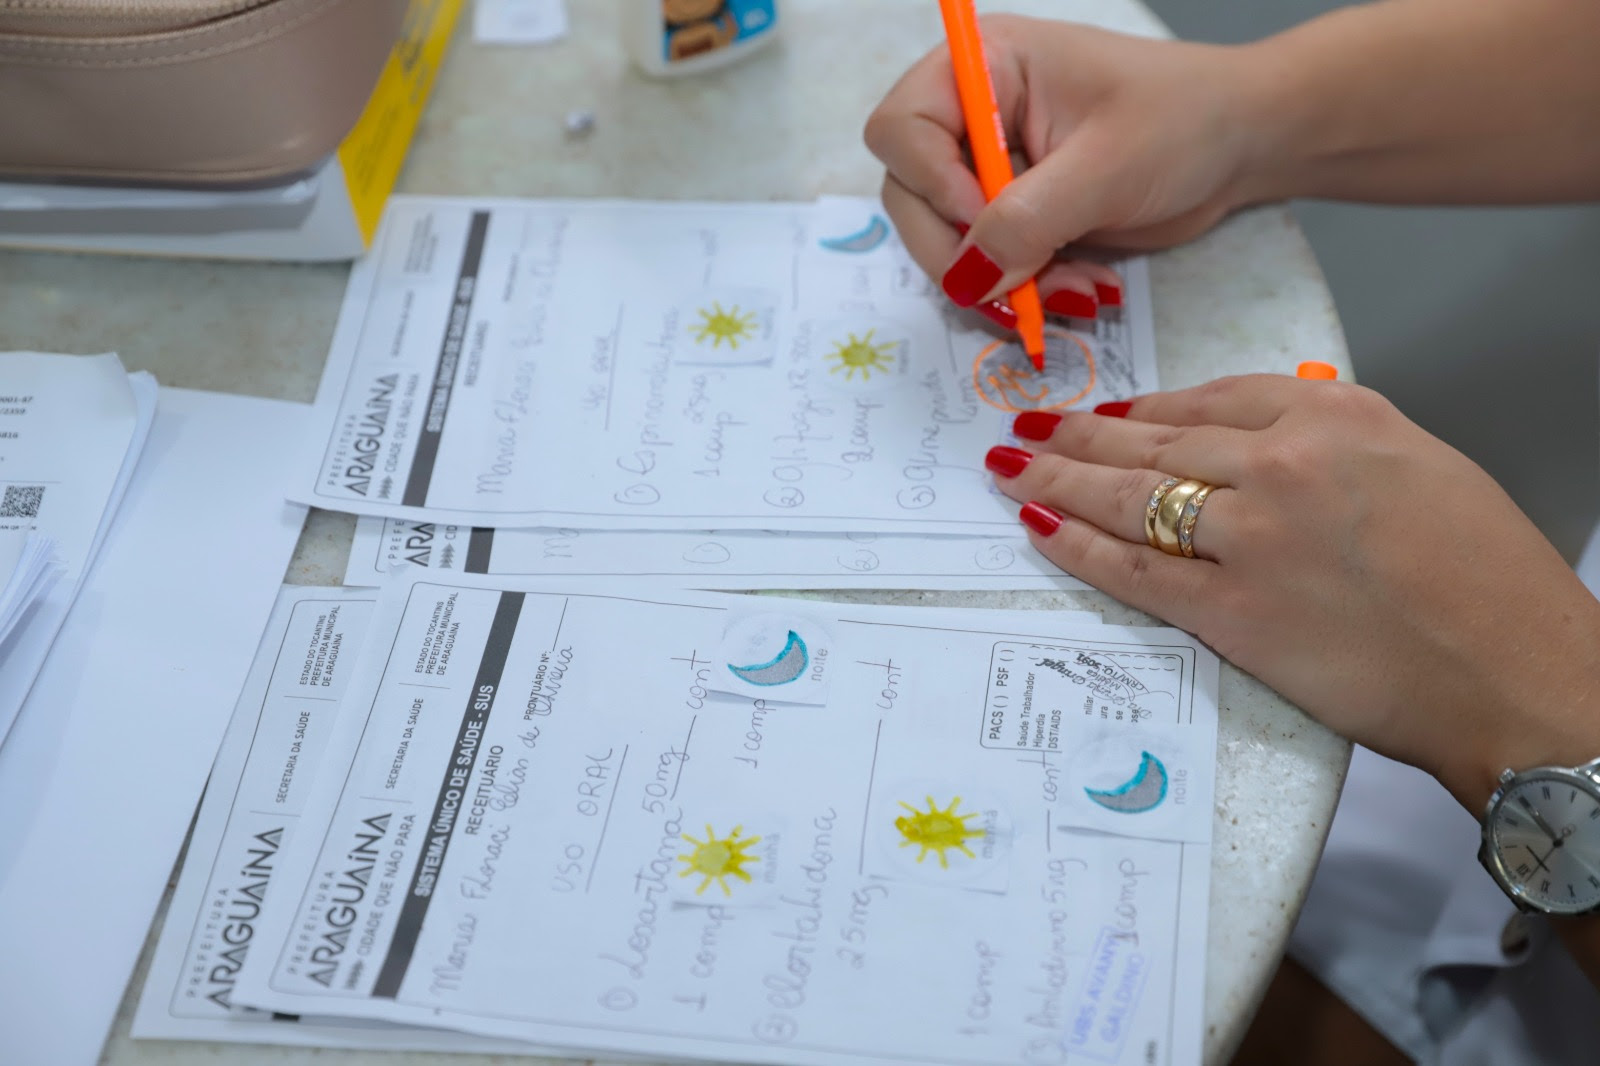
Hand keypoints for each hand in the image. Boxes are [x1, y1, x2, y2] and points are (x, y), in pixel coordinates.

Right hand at [864, 17, 1263, 316]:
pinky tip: (1082, 288)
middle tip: (1021, 286)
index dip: (932, 184)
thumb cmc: (1184, 120)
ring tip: (1075, 290)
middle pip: (911, 198)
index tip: (983, 219)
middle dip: (966, 253)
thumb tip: (964, 279)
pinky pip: (989, 268)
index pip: (902, 130)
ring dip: (1004, 282)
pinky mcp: (1013, 216)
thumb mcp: (1106, 168)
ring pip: (949, 245)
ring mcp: (990, 170)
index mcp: (984, 68)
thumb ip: (1028, 221)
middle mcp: (972, 116)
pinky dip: (1028, 291)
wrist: (1239, 145)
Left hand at [985, 376, 1599, 810]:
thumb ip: (1338, 443)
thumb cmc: (1489, 581)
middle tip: (1030, 429)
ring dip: (1058, 478)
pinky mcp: (1231, 611)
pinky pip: (1134, 570)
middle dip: (1081, 435)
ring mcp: (1251, 536)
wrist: (1516, 672)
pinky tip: (1040, 525)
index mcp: (1337, 417)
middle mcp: (1285, 463)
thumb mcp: (1423, 467)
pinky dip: (1078, 545)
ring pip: (1130, 495)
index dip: (1145, 406)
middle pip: (1156, 439)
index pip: (1211, 398)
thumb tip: (1267, 439)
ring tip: (1012, 467)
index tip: (1107, 411)